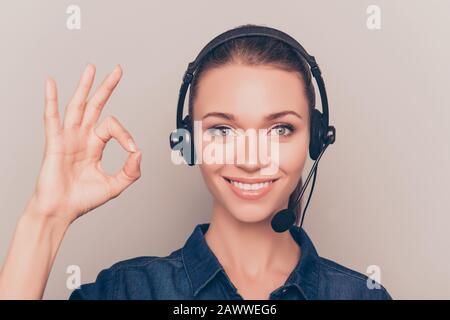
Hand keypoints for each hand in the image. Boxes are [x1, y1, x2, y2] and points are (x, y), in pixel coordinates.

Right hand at [28, 64, 141, 224]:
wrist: (61, 211)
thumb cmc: (83, 199)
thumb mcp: (114, 185)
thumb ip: (130, 171)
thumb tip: (139, 152)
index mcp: (95, 145)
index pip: (113, 127)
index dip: (125, 134)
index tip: (132, 150)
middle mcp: (82, 137)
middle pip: (95, 105)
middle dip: (106, 87)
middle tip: (117, 70)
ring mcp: (68, 137)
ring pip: (77, 106)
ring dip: (84, 86)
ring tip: (91, 68)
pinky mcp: (55, 142)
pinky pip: (52, 118)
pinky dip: (50, 99)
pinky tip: (51, 83)